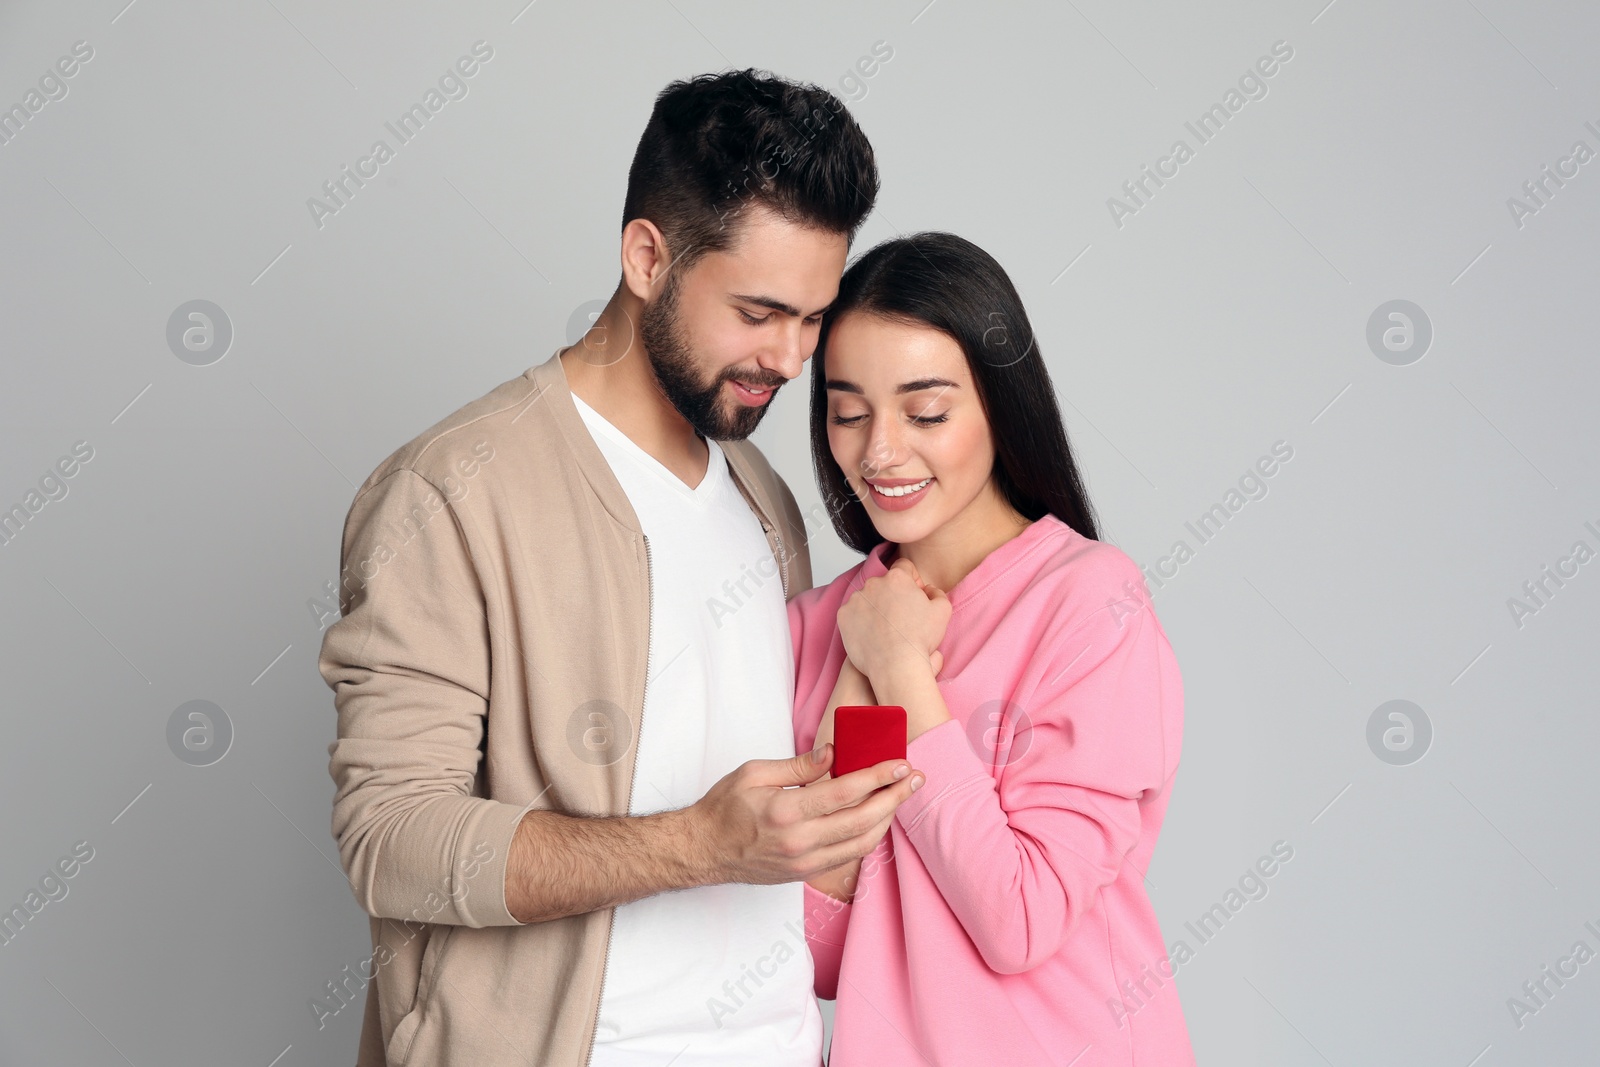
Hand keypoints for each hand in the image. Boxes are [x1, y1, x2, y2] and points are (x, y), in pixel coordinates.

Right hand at [689, 747, 922, 885]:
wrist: (703, 851)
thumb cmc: (724, 808)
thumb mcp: (754, 773)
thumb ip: (798, 764)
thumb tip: (834, 752)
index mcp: (786, 811)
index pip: (845, 793)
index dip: (878, 777)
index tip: (900, 764)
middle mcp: (800, 842)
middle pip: (863, 820)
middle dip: (894, 797)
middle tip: (915, 778)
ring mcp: (804, 862)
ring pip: (862, 843)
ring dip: (888, 819)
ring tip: (901, 796)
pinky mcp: (806, 873)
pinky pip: (848, 856)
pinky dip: (869, 836)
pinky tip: (878, 818)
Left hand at [837, 558, 950, 686]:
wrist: (895, 665)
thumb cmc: (919, 639)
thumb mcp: (943, 611)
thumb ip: (936, 592)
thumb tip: (927, 590)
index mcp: (897, 577)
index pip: (904, 568)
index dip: (911, 582)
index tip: (913, 598)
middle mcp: (873, 583)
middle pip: (883, 584)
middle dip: (891, 596)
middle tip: (900, 618)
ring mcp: (855, 600)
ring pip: (867, 599)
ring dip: (875, 608)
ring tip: (885, 630)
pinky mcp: (843, 616)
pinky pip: (852, 614)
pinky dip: (860, 622)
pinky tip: (872, 635)